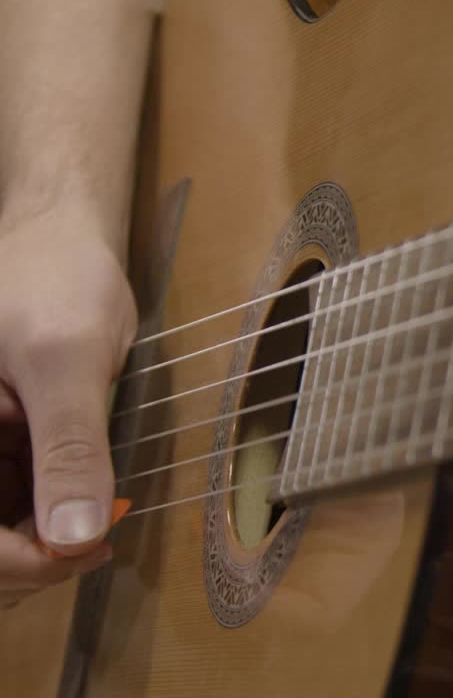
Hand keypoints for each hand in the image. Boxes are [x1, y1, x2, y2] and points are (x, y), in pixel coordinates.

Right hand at [0, 214, 135, 607]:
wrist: (62, 239)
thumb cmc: (57, 278)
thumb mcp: (67, 361)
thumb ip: (69, 448)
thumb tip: (75, 537)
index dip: (20, 561)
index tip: (83, 551)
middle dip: (29, 561)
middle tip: (95, 546)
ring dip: (38, 547)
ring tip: (93, 528)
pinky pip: (9, 506)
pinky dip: (43, 520)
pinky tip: (86, 507)